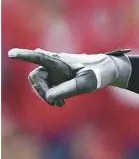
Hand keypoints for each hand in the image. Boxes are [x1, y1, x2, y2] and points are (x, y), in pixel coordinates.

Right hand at [8, 48, 131, 106]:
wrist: (106, 71)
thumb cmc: (97, 73)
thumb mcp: (85, 83)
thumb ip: (67, 89)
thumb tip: (49, 97)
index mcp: (59, 61)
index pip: (38, 57)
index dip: (24, 56)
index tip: (11, 53)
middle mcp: (54, 64)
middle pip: (36, 77)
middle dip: (42, 91)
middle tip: (54, 102)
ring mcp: (55, 71)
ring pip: (41, 84)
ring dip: (47, 95)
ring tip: (59, 104)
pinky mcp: (59, 77)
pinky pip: (48, 88)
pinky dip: (52, 96)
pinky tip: (60, 104)